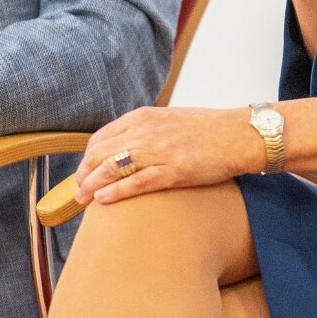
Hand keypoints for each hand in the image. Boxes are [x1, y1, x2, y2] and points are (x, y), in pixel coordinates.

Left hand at [72, 106, 264, 205]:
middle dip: (83, 175)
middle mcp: (146, 131)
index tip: (83, 173)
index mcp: (143, 117)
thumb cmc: (207, 129)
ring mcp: (159, 151)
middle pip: (100, 154)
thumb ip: (144, 130)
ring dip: (92, 186)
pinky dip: (115, 192)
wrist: (239, 135)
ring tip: (83, 200)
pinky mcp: (174, 170)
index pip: (100, 139)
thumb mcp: (168, 119)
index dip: (87, 159)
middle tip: (78, 192)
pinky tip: (103, 200)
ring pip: (112, 168)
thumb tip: (123, 148)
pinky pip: (136, 182)